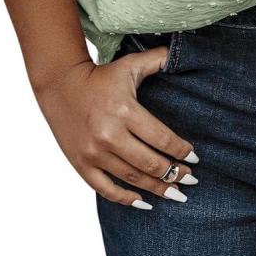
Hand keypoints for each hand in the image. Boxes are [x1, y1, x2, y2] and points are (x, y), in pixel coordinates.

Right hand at [32, 48, 198, 209]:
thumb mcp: (130, 64)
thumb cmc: (101, 76)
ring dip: (157, 188)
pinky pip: (105, 189)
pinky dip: (125, 198)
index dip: (181, 151)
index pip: (161, 139)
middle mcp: (109, 135)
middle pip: (150, 163)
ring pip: (132, 178)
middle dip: (175, 174)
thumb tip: (181, 53)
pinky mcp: (81, 163)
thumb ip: (158, 59)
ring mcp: (94, 153)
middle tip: (190, 180)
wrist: (60, 85)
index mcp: (125, 111)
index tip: (195, 159)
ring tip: (176, 194)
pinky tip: (143, 202)